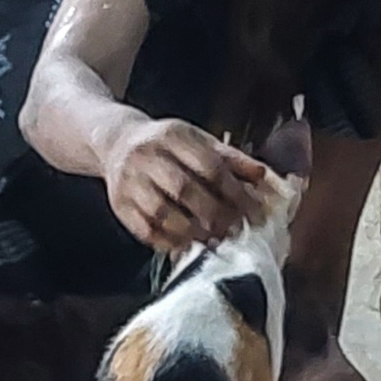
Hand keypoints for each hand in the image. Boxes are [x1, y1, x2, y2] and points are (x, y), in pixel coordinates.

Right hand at [97, 118, 278, 252]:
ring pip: (162, 212)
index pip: (209, 166)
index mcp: (173, 136)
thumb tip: (263, 177)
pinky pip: (145, 228)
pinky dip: (168, 241)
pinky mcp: (119, 203)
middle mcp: (147, 155)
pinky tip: (187, 245)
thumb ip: (231, 158)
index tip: (253, 213)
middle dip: (214, 215)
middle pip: (184, 189)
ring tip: (212, 240)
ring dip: (191, 231)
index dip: (234, 192)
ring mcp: (129, 180)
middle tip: (235, 231)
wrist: (116, 142)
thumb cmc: (167, 145)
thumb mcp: (198, 140)